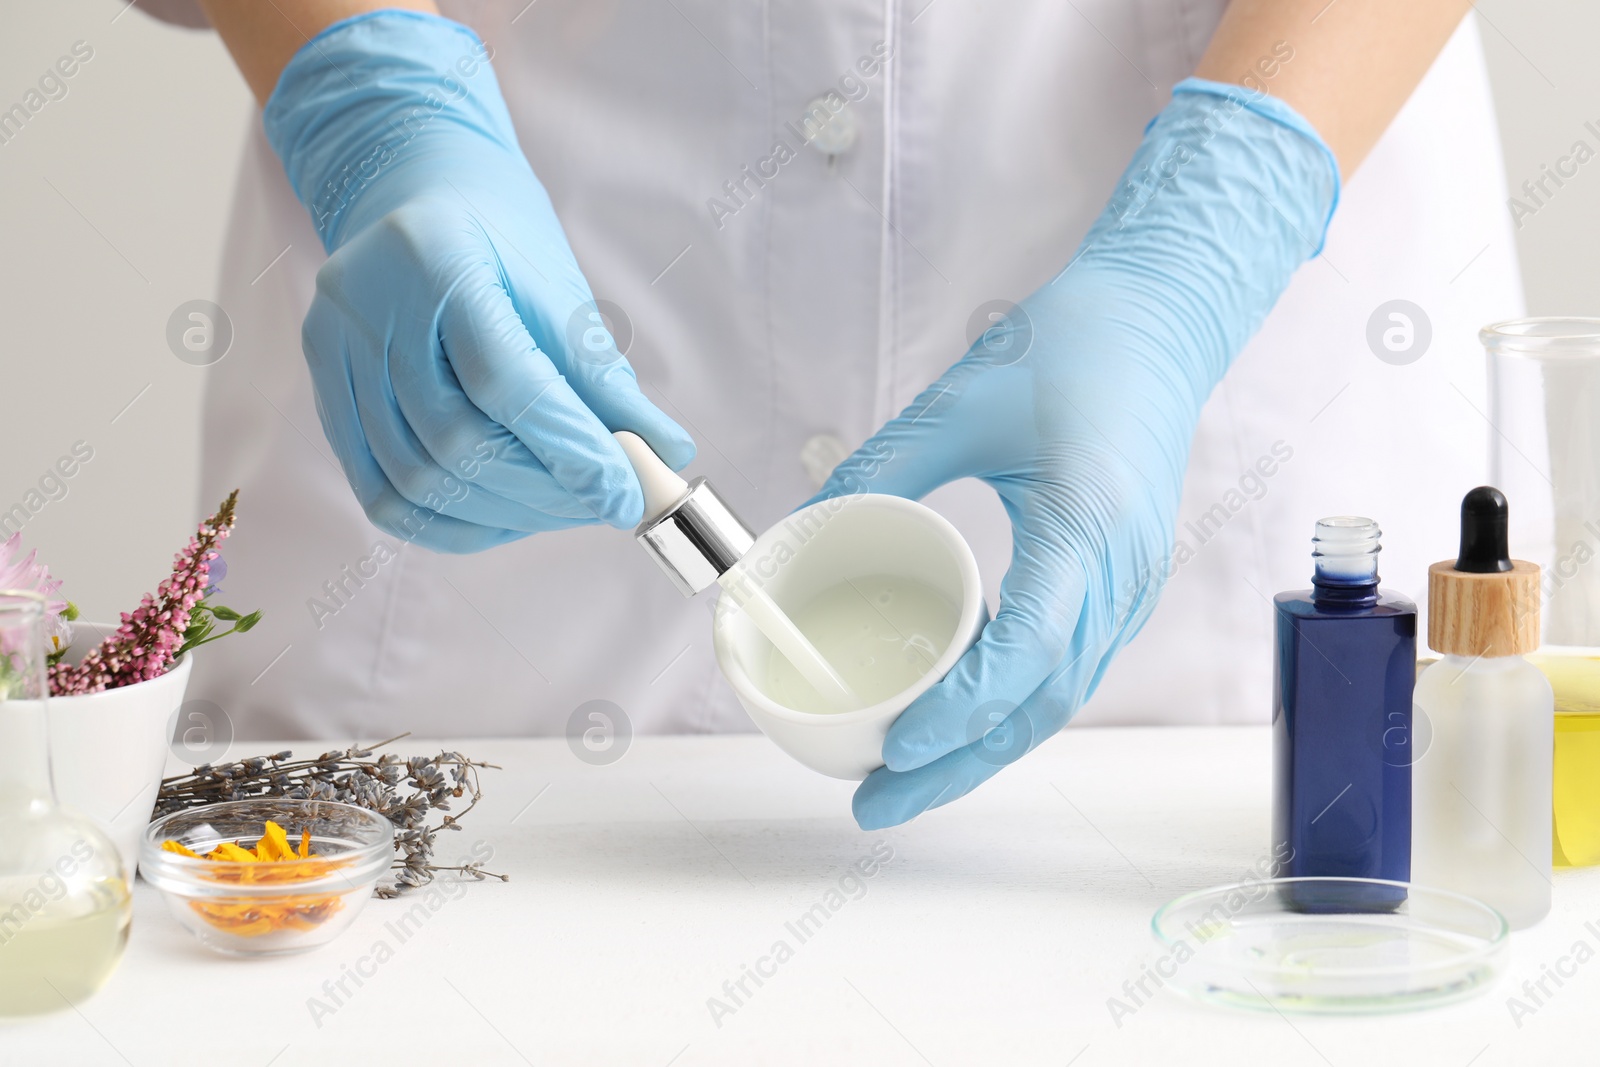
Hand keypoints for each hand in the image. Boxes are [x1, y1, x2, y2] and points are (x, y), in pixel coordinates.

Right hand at [264, 12, 691, 551]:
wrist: (415, 193)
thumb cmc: (498, 239)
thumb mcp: (559, 291)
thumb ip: (605, 379)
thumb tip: (666, 453)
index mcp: (438, 260)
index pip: (505, 382)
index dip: (571, 451)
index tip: (626, 495)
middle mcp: (372, 304)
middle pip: (456, 442)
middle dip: (543, 491)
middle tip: (602, 502)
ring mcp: (336, 349)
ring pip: (416, 479)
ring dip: (505, 513)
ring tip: (563, 507)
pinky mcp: (323, 388)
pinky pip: (379, 492)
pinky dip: (450, 522)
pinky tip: (503, 516)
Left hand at [811, 80, 1339, 828]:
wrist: (1161, 324)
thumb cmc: (1070, 349)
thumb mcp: (958, 403)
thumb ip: (882, 470)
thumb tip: (800, 534)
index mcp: (1087, 522)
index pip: (1030, 645)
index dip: (963, 709)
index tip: (896, 749)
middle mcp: (1122, 571)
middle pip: (1043, 702)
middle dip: (959, 765)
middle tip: (874, 803)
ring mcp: (1131, 586)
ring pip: (1057, 697)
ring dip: (983, 748)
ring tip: (902, 782)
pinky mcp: (1122, 585)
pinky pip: (1067, 669)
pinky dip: (1010, 709)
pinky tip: (955, 723)